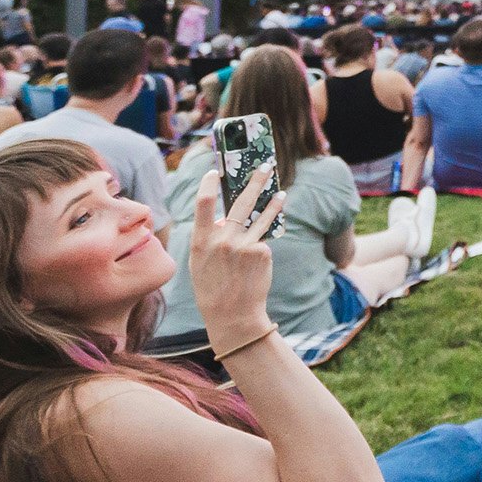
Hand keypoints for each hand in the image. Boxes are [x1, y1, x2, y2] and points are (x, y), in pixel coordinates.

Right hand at [189, 167, 284, 351]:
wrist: (233, 315)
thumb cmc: (212, 288)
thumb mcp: (199, 263)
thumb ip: (209, 239)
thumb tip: (225, 220)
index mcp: (201, 241)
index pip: (203, 204)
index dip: (208, 185)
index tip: (214, 171)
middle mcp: (223, 240)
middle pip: (241, 202)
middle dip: (255, 182)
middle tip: (265, 166)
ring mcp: (245, 245)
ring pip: (262, 217)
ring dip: (274, 202)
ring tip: (282, 193)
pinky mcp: (262, 252)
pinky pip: (262, 242)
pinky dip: (259, 248)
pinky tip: (255, 264)